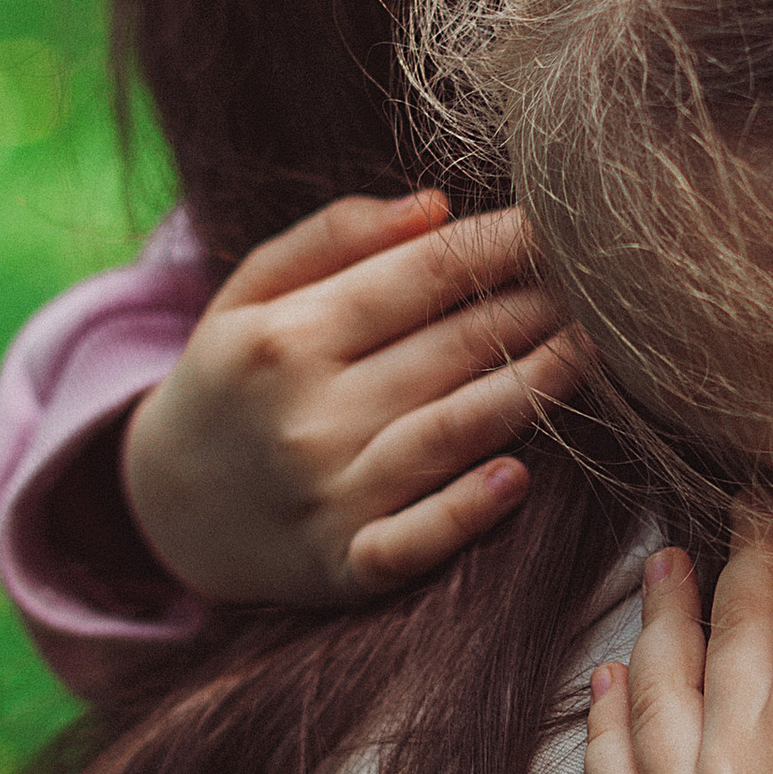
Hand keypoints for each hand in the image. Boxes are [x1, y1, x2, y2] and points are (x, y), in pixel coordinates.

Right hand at [120, 192, 581, 606]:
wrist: (166, 507)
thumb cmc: (232, 380)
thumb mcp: (249, 296)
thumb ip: (332, 239)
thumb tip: (435, 207)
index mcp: (285, 338)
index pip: (420, 275)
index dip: (501, 245)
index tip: (564, 222)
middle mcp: (307, 415)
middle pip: (450, 348)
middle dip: (534, 309)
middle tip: (606, 283)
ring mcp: (328, 495)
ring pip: (451, 431)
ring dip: (532, 389)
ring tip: (597, 350)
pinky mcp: (344, 565)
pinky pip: (415, 541)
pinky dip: (466, 512)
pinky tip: (519, 477)